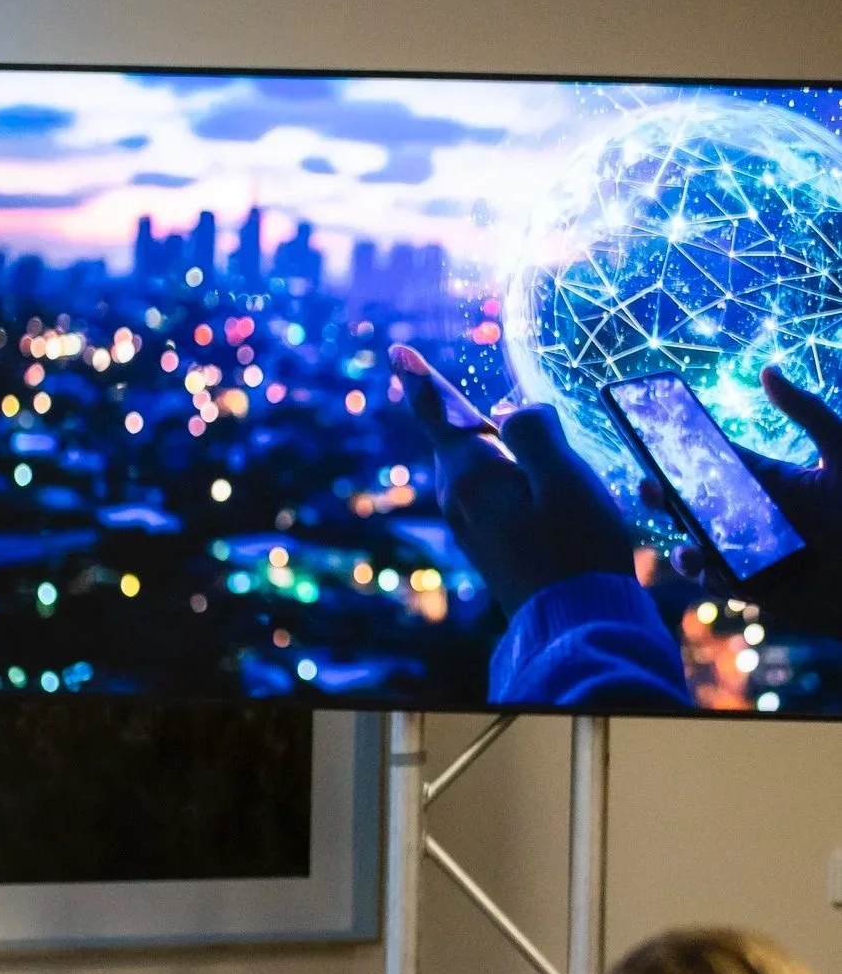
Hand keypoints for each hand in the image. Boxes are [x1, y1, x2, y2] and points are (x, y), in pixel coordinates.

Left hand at [391, 345, 633, 609]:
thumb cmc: (577, 549)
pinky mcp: (491, 543)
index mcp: (469, 475)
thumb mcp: (564, 479)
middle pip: (459, 435)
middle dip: (455, 406)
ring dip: (487, 438)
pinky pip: (490, 489)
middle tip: (421, 372)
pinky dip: (502, 468)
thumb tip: (512, 410)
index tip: (395, 350)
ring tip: (477, 417)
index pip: (439, 413)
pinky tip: (521, 471)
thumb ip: (535, 432)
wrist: (576, 623)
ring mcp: (471, 524)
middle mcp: (458, 498)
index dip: (421, 379)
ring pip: (476, 463)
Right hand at [641, 365, 841, 621]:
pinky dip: (704, 575)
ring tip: (687, 546)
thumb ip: (806, 412)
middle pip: (688, 504)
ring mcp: (748, 552)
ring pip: (694, 546)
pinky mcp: (753, 587)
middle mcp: (749, 515)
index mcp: (764, 480)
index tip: (650, 437)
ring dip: (679, 546)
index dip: (676, 451)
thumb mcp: (840, 454)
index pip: (710, 461)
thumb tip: (766, 370)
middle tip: (651, 485)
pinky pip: (715, 581)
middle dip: (661, 496)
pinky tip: (707, 566)